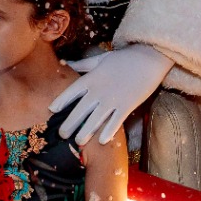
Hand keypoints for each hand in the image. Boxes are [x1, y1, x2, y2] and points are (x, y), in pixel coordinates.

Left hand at [50, 44, 172, 145]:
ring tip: (78, 142)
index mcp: (92, 78)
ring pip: (95, 119)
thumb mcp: (100, 59)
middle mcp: (99, 90)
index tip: (51, 110)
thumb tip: (65, 61)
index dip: (61, 101)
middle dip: (69, 123)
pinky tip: (102, 141)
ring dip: (86, 131)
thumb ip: (82, 64)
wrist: (149, 58)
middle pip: (80, 110)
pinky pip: (115, 121)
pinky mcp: (127, 105)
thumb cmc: (124, 58)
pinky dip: (109, 131)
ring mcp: (113, 99)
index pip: (71, 92)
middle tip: (61, 135)